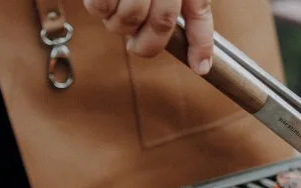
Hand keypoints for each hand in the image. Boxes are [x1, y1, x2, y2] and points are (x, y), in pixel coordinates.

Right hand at [83, 0, 213, 72]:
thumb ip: (190, 9)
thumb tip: (200, 62)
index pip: (199, 12)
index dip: (201, 44)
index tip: (201, 67)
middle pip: (160, 24)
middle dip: (147, 44)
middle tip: (137, 46)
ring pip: (126, 20)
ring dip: (119, 24)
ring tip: (118, 8)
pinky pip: (99, 7)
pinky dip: (99, 8)